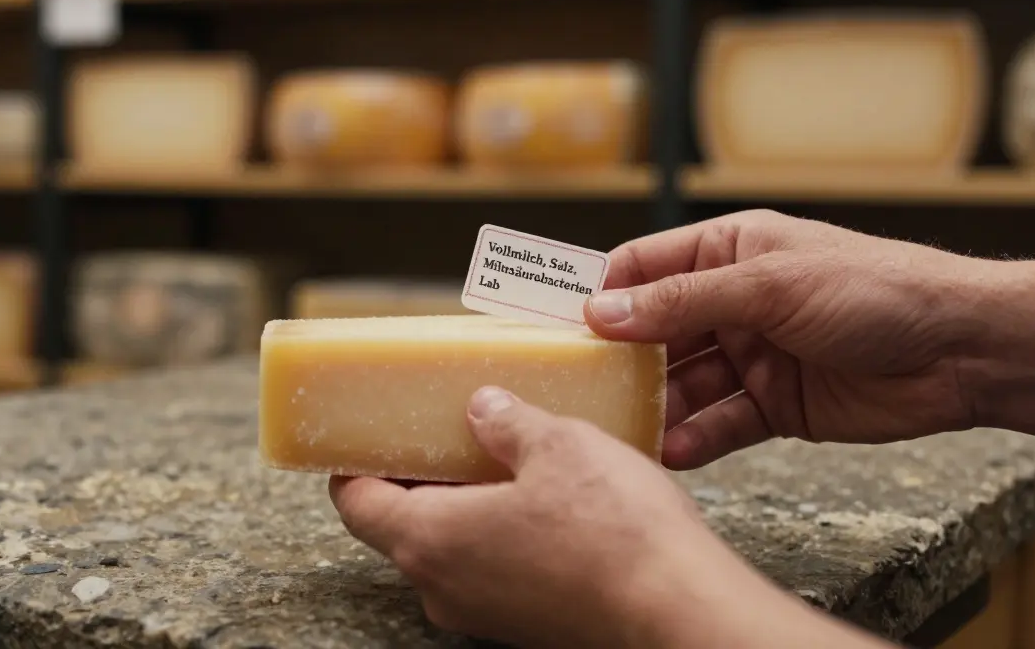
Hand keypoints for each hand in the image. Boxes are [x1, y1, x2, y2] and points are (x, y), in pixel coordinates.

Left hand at [330, 387, 888, 648]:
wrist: (680, 613)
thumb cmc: (614, 532)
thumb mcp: (557, 445)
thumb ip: (508, 422)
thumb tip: (483, 407)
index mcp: (429, 540)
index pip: (356, 504)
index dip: (354, 466)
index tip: (366, 438)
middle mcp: (444, 588)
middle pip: (401, 527)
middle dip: (420, 478)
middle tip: (445, 432)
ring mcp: (485, 614)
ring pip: (450, 551)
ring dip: (466, 505)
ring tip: (504, 457)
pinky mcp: (526, 626)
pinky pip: (491, 572)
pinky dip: (500, 535)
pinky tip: (544, 500)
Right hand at [584, 209, 998, 469]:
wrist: (960, 351)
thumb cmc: (876, 289)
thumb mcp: (770, 285)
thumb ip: (684, 301)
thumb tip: (604, 313)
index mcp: (727, 252)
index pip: (642, 268)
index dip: (600, 296)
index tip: (556, 328)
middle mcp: (732, 303)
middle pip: (654, 332)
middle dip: (620, 361)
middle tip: (578, 389)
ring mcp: (752, 355)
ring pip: (683, 383)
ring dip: (654, 406)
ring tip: (620, 430)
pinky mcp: (774, 405)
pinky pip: (720, 423)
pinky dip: (695, 438)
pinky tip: (672, 450)